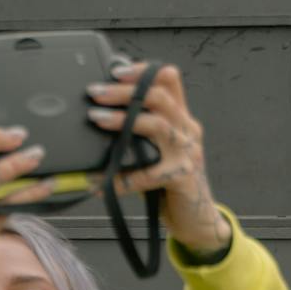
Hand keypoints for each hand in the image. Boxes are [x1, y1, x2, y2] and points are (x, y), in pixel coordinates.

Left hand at [86, 62, 229, 254]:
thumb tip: (101, 114)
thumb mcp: (159, 150)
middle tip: (95, 93)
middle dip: (124, 92)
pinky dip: (120, 179)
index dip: (144, 70)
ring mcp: (187, 152)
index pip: (169, 80)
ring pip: (156, 124)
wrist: (195, 219)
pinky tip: (98, 183)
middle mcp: (187, 130)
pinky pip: (147, 173)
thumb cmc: (169, 183)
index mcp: (181, 118)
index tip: (115, 70)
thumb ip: (141, 132)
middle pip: (158, 97)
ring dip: (122, 120)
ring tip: (96, 119)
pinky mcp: (182, 177)